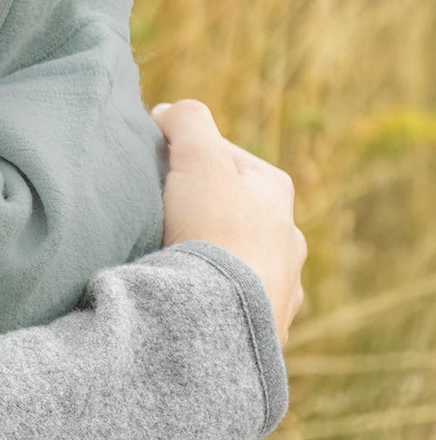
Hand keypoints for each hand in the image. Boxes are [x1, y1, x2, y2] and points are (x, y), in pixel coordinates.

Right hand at [153, 99, 305, 342]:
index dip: (183, 156)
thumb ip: (186, 121)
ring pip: (243, 262)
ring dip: (216, 261)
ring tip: (178, 266)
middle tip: (160, 217)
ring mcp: (283, 286)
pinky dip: (219, 301)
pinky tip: (196, 303)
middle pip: (235, 212)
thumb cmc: (212, 229)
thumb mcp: (196, 156)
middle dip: (201, 211)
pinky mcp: (269, 327)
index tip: (152, 167)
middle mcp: (288, 238)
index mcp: (275, 192)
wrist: (222, 314)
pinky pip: (240, 306)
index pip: (223, 158)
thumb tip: (170, 112)